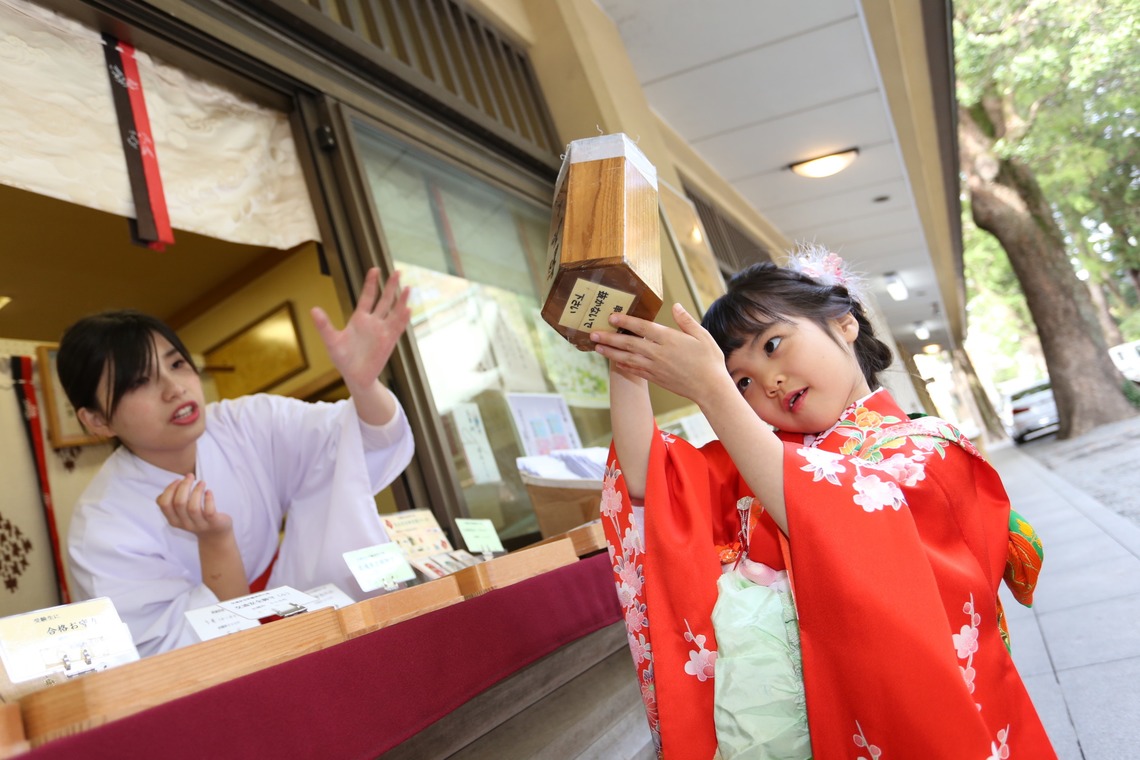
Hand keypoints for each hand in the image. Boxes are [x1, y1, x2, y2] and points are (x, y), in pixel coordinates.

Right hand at [157, 474, 231, 536]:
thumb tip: (173, 485)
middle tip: (190, 476)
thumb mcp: (181, 513)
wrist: (215, 535)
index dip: (169, 489)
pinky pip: (209, 511)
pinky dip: (208, 499)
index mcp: (173, 520)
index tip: (178, 480)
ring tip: (202, 482)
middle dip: (184, 486)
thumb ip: (173, 501)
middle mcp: (184, 523)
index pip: (164, 504)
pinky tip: (209, 492)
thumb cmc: (197, 517)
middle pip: (179, 503)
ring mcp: (199, 524)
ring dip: (197, 491)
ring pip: (193, 507)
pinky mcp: (212, 523)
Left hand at [311, 268, 410, 390]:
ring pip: (394, 311)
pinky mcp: (389, 341)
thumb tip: (313, 309)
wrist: (355, 377)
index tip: (375, 269)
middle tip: (398, 271)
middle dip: (391, 286)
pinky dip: (403, 318)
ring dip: (401, 300)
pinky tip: (408, 309)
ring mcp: (383, 331)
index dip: (371, 283)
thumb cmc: (342, 359)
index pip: (367, 296)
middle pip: (384, 300)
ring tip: (407, 287)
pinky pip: (397, 327)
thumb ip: (324, 325)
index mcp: (359, 318)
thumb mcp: (331, 341)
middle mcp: (373, 322)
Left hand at [591, 303, 732, 403]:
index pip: (643, 327)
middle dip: (609, 338)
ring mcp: (655, 367)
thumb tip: (675, 306)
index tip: (612, 316)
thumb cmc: (709, 361)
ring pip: (628, 358)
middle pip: (629, 343)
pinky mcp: (656, 378)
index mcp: (669, 339)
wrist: (710, 388)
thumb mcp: (702, 336)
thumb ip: (686, 321)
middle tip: (593, 333)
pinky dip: (624, 366)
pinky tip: (615, 362)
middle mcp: (658, 353)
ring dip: (611, 352)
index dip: (626, 321)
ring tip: (597, 347)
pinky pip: (635, 371)